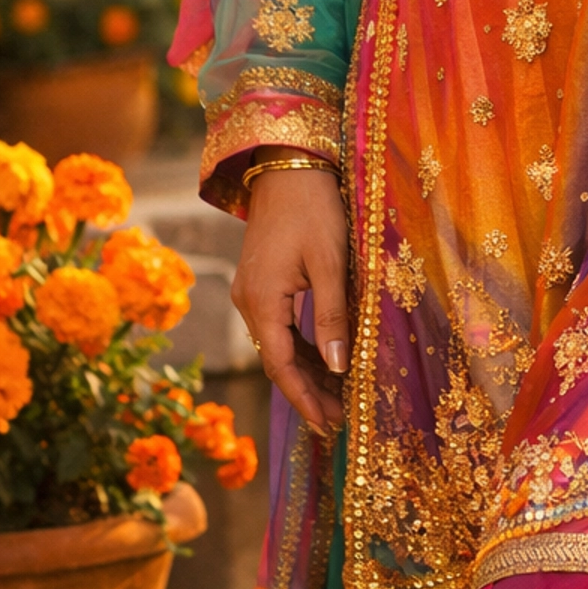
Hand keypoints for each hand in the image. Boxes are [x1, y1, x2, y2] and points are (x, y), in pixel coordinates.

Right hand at [231, 159, 349, 435]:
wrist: (286, 163)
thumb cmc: (313, 208)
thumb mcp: (330, 263)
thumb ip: (332, 317)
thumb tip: (337, 369)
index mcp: (262, 302)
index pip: (283, 367)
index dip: (305, 399)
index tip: (328, 425)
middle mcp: (248, 301)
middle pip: (278, 360)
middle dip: (308, 391)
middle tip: (339, 419)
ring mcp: (251, 291)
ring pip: (278, 344)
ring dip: (306, 370)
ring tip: (337, 396)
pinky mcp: (260, 280)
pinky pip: (279, 325)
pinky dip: (301, 345)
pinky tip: (323, 360)